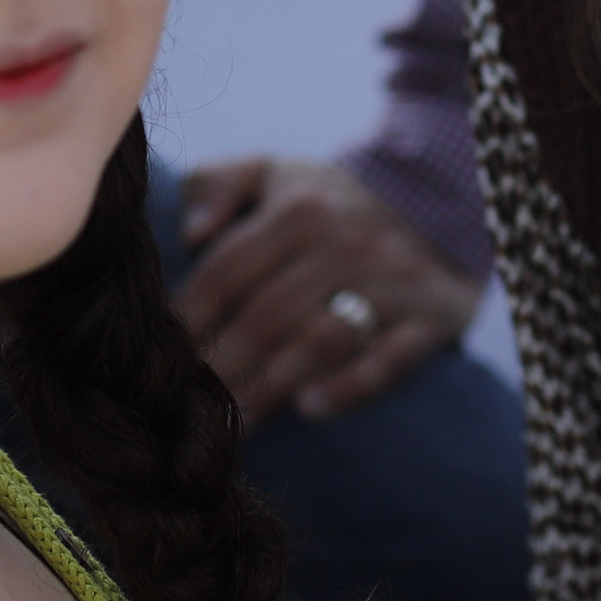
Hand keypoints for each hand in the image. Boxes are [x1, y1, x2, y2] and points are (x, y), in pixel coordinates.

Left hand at [175, 158, 478, 424]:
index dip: (189, 321)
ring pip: (321, 340)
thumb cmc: (330, 202)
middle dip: (220, 368)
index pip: (227, 272)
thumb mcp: (273, 173)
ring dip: (271, 386)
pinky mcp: (431, 317)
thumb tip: (190, 234)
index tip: (158, 361)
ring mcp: (394, 281)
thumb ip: (217, 185)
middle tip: (186, 411)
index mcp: (300, 210)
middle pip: (267, 315)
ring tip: (232, 426)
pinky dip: (350, 386)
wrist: (442, 202)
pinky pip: (390, 359)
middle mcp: (348, 242)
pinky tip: (309, 408)